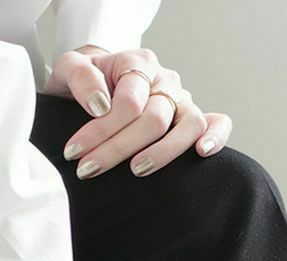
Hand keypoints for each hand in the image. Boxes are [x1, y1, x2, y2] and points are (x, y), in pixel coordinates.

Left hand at [42, 44, 233, 178]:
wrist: (98, 87)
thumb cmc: (84, 84)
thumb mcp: (68, 70)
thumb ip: (79, 77)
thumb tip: (101, 105)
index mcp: (137, 62)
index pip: (129, 101)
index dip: (101, 130)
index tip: (75, 152)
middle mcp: (165, 80)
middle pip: (155, 119)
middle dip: (119, 148)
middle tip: (89, 169)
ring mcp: (183, 100)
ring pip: (189, 125)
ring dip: (163, 152)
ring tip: (136, 171)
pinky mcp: (194, 118)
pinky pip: (218, 123)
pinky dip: (215, 137)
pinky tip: (201, 153)